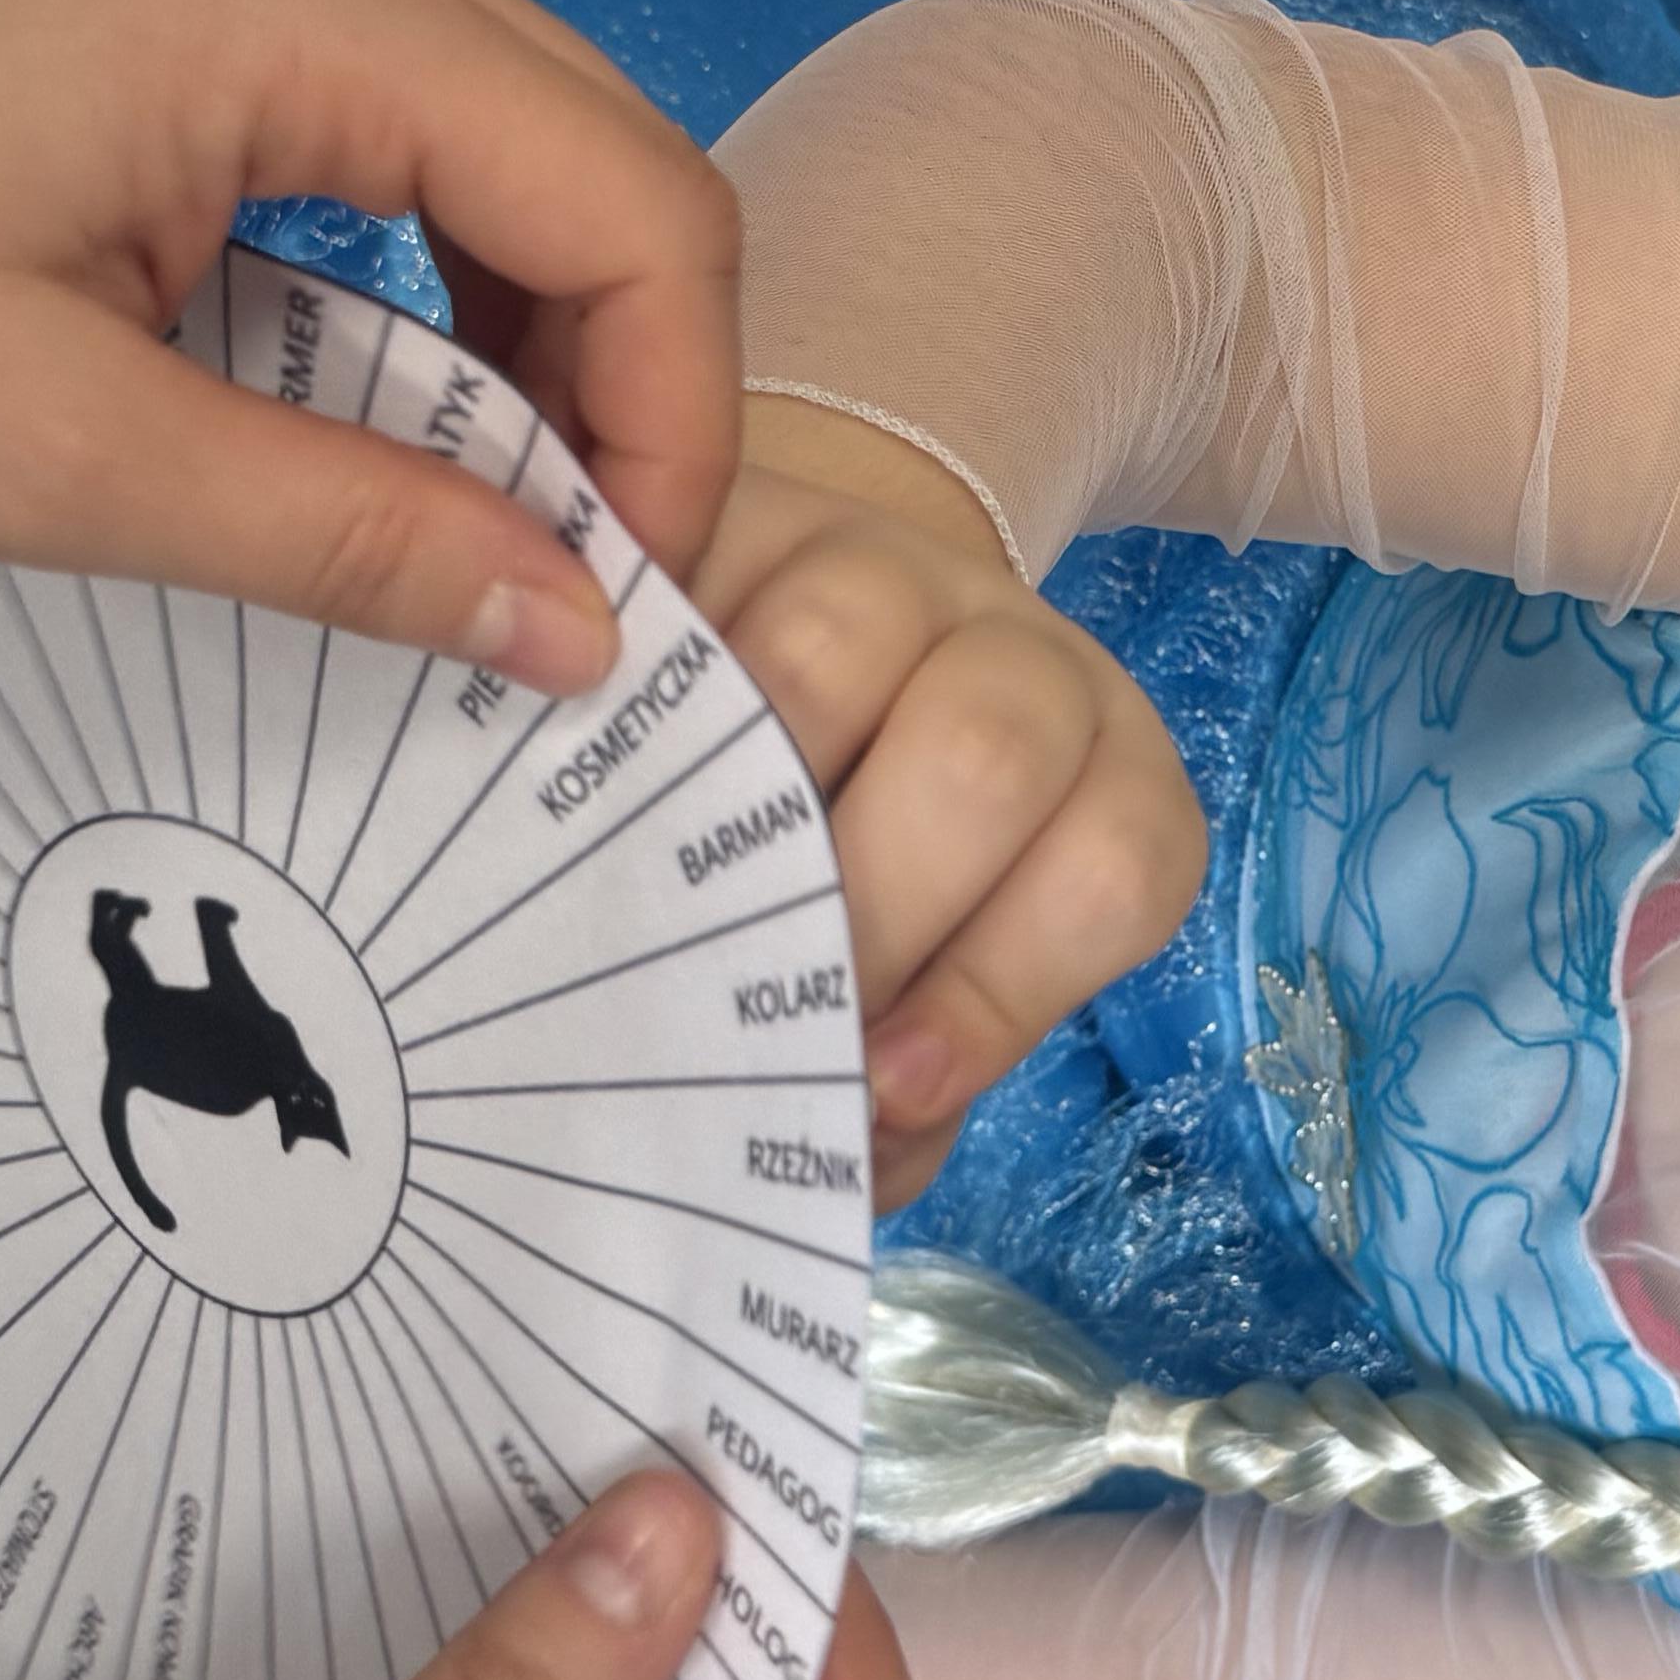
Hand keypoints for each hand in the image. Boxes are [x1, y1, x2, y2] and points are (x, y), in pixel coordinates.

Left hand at [0, 0, 742, 687]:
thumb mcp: (45, 450)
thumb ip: (343, 535)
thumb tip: (576, 633)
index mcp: (314, 11)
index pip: (641, 216)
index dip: (673, 434)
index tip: (611, 617)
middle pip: (607, 164)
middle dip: (623, 394)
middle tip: (554, 597)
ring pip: (515, 143)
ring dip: (526, 340)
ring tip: (458, 528)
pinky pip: (400, 118)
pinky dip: (423, 271)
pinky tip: (352, 407)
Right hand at [695, 400, 1203, 1203]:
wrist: (763, 671)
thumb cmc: (855, 877)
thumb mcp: (912, 980)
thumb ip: (901, 1084)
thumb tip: (842, 1160)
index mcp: (1101, 783)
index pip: (1115, 871)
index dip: (1002, 990)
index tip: (884, 1087)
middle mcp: (1019, 660)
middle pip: (987, 755)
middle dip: (866, 906)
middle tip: (749, 1007)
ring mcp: (880, 566)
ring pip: (835, 644)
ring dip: (736, 790)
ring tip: (645, 897)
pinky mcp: (741, 518)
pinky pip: (689, 591)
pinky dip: (627, 691)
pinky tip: (564, 780)